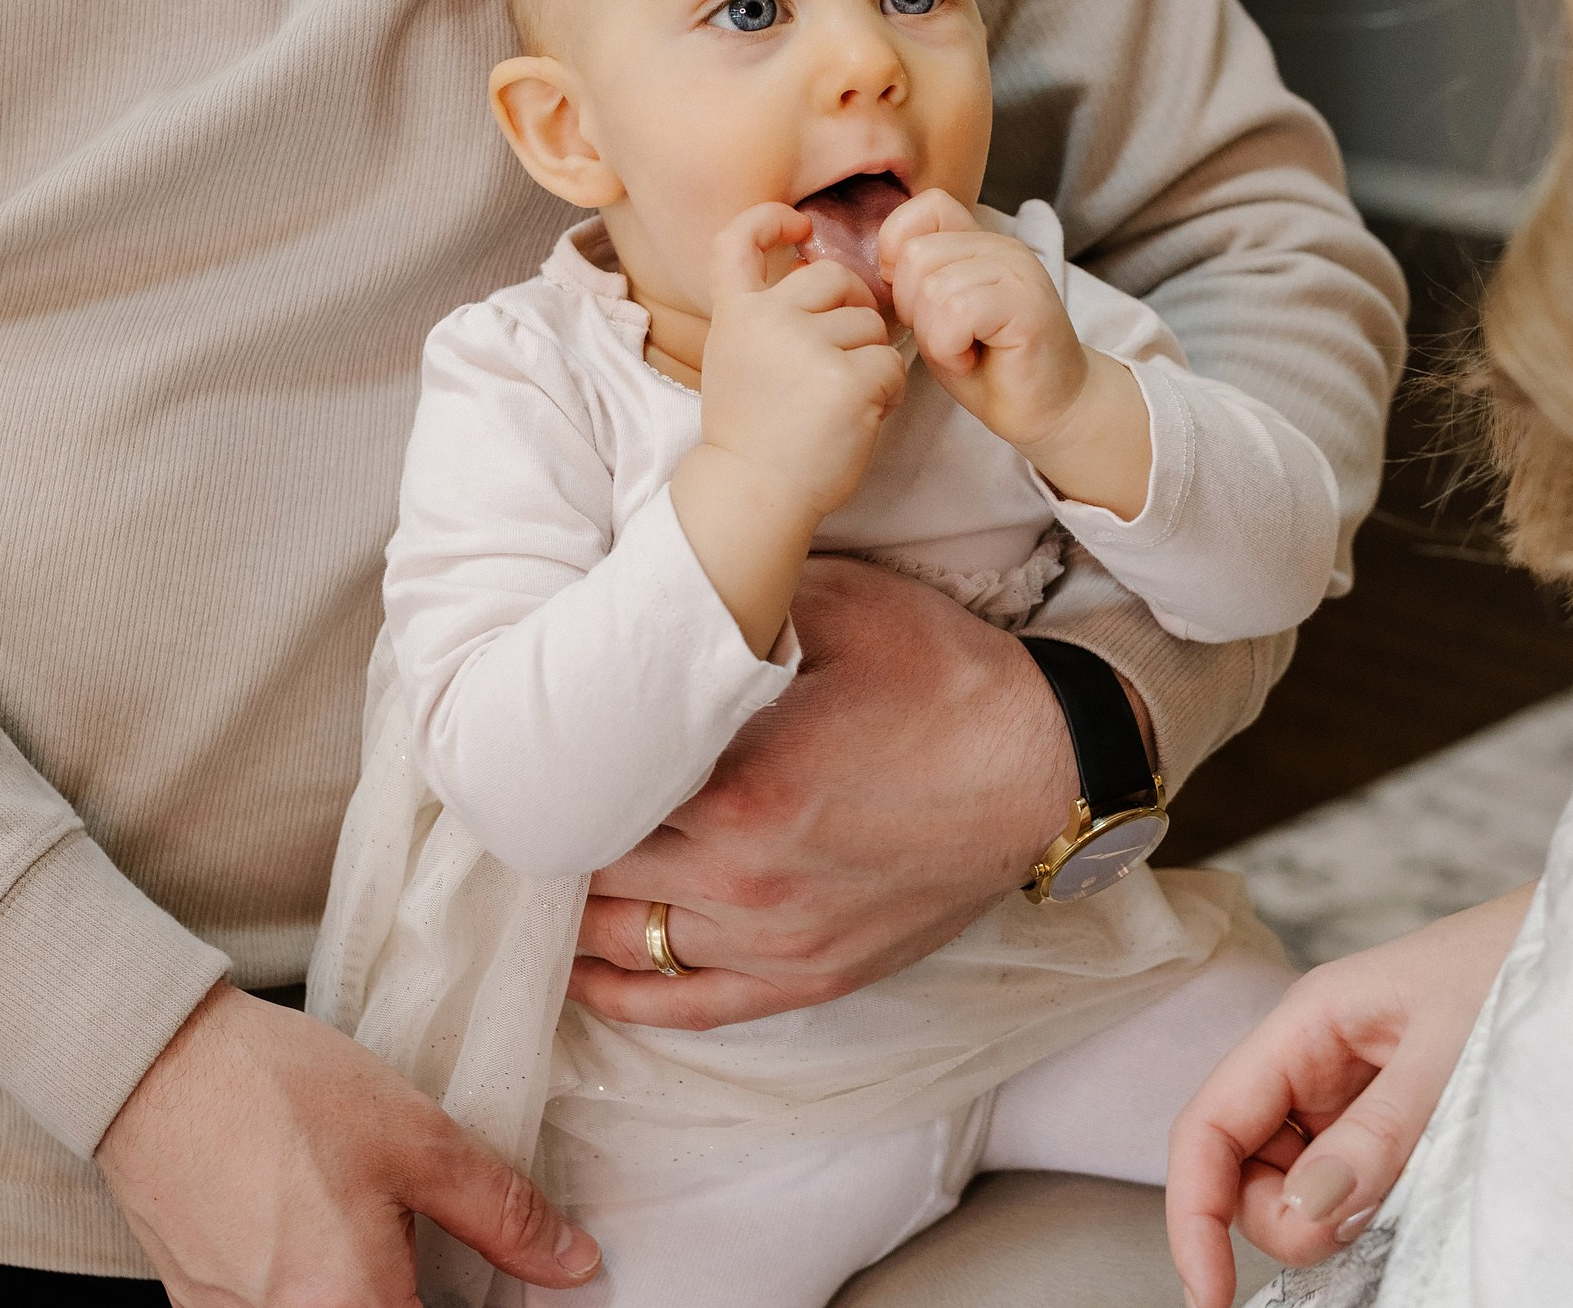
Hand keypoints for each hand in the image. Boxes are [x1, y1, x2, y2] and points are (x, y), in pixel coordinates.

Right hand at [95, 985, 599, 1306]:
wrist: (153, 1064)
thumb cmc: (278, 1093)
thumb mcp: (418, 1140)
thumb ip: (502, 1213)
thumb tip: (571, 1263)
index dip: (483, 1305)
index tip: (498, 1279)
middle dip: (419, 1292)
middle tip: (438, 1253)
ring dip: (371, 1291)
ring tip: (376, 1232)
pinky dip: (321, 1287)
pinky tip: (322, 1230)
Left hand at [568, 555, 1080, 1028]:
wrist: (1049, 770)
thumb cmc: (946, 681)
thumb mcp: (838, 603)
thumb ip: (735, 595)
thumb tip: (652, 569)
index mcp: (739, 785)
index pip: (590, 788)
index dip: (549, 761)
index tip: (523, 733)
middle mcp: (744, 877)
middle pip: (590, 867)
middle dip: (554, 826)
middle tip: (527, 789)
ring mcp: (775, 940)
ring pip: (621, 940)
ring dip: (574, 906)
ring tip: (544, 862)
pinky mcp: (808, 976)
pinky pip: (682, 1003)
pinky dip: (619, 991)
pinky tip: (580, 967)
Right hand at [673, 204, 908, 655]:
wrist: (754, 493)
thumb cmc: (755, 434)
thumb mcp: (736, 361)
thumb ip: (767, 319)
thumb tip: (820, 280)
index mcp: (735, 314)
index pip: (738, 239)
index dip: (769, 221)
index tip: (797, 225)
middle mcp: (767, 320)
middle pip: (834, 278)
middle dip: (851, 310)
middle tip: (838, 361)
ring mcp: (807, 347)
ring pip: (870, 323)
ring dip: (869, 358)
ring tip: (840, 402)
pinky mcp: (847, 379)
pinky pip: (891, 364)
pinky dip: (887, 391)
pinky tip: (860, 416)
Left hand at [879, 191, 1150, 515]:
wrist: (1048, 411)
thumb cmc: (989, 369)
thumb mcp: (937, 316)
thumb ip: (914, 282)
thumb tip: (880, 267)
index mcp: (979, 243)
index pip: (926, 207)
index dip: (900, 250)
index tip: (913, 300)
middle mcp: (1001, 248)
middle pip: (917, 254)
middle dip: (912, 307)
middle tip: (945, 338)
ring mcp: (1018, 273)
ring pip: (933, 287)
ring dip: (933, 335)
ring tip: (961, 352)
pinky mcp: (1027, 306)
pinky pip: (956, 312)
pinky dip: (949, 348)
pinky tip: (969, 360)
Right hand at [1165, 885, 1533, 1307]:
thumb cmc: (1519, 964)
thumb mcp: (1451, 1053)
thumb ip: (1377, 1134)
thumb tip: (1304, 1211)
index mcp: (1305, 1025)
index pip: (1208, 1126)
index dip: (1194, 1212)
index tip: (1211, 1292)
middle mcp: (1314, 1061)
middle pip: (1245, 1169)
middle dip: (1284, 1216)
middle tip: (1364, 1221)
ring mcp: (1350, 1094)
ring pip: (1296, 1186)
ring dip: (1335, 1214)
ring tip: (1415, 1182)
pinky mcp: (1389, 1121)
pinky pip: (1351, 1185)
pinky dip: (1371, 1208)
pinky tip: (1420, 1186)